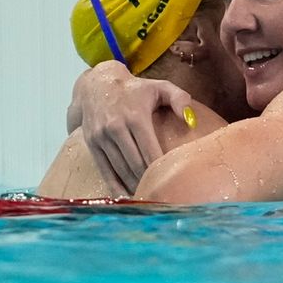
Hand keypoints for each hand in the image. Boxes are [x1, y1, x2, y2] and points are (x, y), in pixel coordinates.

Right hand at [69, 60, 194, 192]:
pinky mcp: (91, 144)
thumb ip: (180, 99)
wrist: (97, 84)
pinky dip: (114, 186)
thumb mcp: (160, 87)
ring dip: (134, 186)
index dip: (160, 169)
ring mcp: (101, 137)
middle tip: (163, 195)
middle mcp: (116, 128)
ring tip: (149, 198)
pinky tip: (126, 197)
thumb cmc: (136, 89)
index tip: (172, 182)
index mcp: (136, 116)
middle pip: (135, 164)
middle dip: (149, 181)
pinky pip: (104, 170)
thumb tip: (191, 121)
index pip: (150, 150)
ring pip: (120, 169)